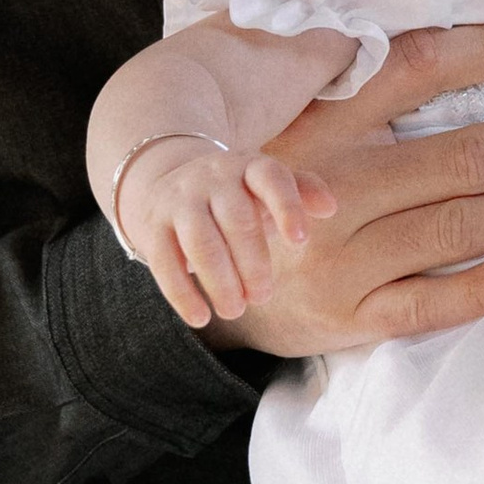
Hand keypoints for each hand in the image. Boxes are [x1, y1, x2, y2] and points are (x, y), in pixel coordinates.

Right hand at [117, 132, 336, 331]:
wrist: (166, 179)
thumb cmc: (236, 194)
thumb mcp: (267, 187)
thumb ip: (303, 192)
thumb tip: (330, 207)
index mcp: (248, 166)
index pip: (271, 177)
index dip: (287, 207)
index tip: (300, 242)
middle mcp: (213, 178)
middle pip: (236, 218)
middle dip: (252, 261)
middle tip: (263, 296)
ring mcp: (180, 201)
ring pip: (200, 240)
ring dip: (219, 280)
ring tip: (235, 311)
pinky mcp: (152, 227)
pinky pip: (164, 262)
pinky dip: (182, 293)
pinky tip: (200, 318)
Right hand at [202, 23, 483, 356]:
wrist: (214, 280)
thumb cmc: (281, 189)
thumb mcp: (305, 123)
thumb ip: (368, 86)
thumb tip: (470, 42)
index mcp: (325, 124)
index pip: (419, 69)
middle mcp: (334, 187)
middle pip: (462, 156)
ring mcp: (342, 257)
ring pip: (457, 227)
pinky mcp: (349, 316)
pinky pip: (429, 303)